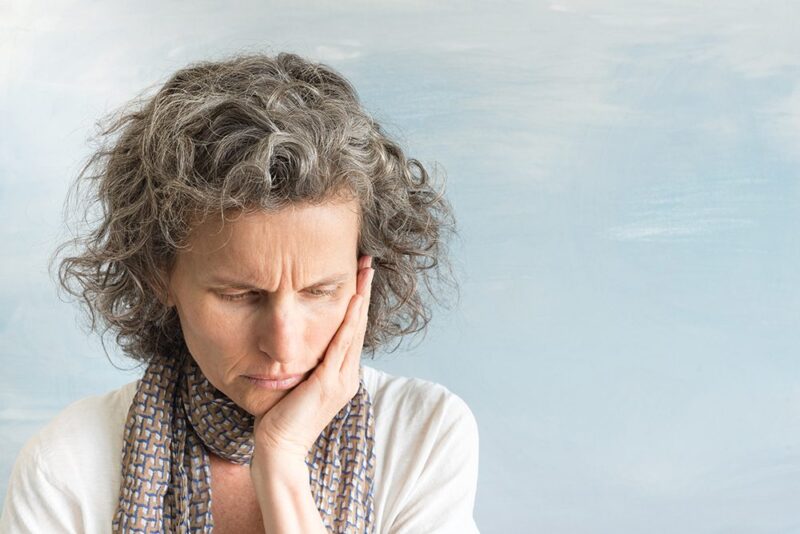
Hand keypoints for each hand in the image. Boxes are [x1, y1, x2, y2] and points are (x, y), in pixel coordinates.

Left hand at [250, 255, 374, 462]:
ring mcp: (341, 379)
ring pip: (355, 329)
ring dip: (361, 298)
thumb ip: (306, 365)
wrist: (279, 448)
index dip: (357, 302)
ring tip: (366, 272)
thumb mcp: (297, 384)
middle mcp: (347, 375)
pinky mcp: (329, 382)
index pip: (353, 330)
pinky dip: (349, 320)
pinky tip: (353, 300)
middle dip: (364, 291)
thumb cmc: (281, 418)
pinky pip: (342, 344)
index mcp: (341, 375)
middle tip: (369, 263)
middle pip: (360, 324)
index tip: (359, 276)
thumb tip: (299, 343)